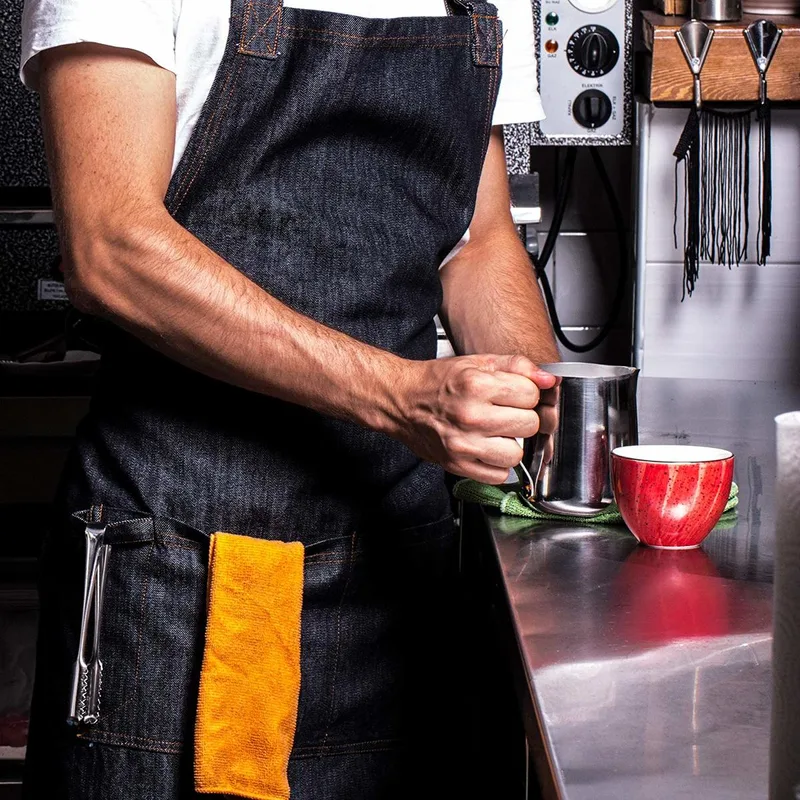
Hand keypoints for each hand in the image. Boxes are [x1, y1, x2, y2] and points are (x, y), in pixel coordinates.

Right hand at [391, 354, 557, 483]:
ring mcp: (463, 444)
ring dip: (511, 444)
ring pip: (517, 454)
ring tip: (495, 433)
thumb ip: (517, 366)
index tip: (513, 394)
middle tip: (504, 413)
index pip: (531, 395)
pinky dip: (496, 464)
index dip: (526, 393)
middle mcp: (470, 416)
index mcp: (477, 385)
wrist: (402, 401)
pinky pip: (498, 475)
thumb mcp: (477, 362)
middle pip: (529, 425)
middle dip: (521, 417)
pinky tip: (486, 448)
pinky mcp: (457, 465)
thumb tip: (549, 379)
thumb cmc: (438, 382)